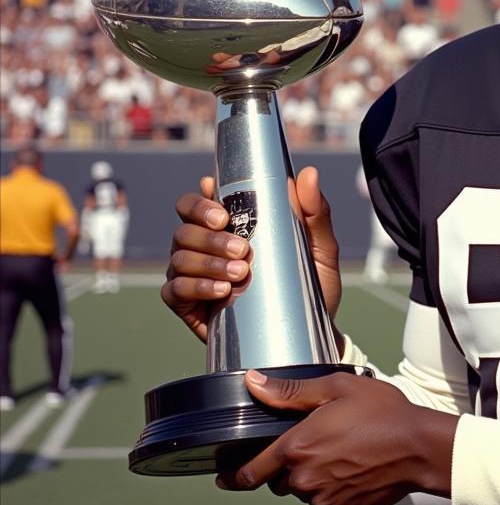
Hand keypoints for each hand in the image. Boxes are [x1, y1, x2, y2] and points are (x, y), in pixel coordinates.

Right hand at [160, 166, 341, 342]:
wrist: (311, 331)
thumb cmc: (311, 284)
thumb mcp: (320, 248)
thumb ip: (315, 212)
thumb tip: (309, 173)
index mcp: (230, 226)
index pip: (198, 202)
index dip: (201, 201)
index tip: (225, 215)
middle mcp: (205, 246)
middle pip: (184, 228)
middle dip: (209, 237)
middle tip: (242, 250)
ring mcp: (194, 275)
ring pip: (179, 257)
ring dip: (208, 263)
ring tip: (241, 274)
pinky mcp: (188, 305)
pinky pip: (174, 290)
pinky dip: (195, 287)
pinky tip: (222, 292)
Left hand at [216, 371, 457, 504]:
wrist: (420, 448)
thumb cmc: (382, 412)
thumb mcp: (337, 388)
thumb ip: (290, 391)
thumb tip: (252, 382)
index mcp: (296, 448)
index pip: (249, 472)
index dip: (233, 476)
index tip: (224, 478)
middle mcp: (304, 479)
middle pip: (279, 479)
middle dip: (289, 464)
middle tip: (318, 441)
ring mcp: (323, 499)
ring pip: (304, 490)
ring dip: (312, 476)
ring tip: (343, 450)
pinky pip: (326, 502)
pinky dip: (333, 489)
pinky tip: (353, 468)